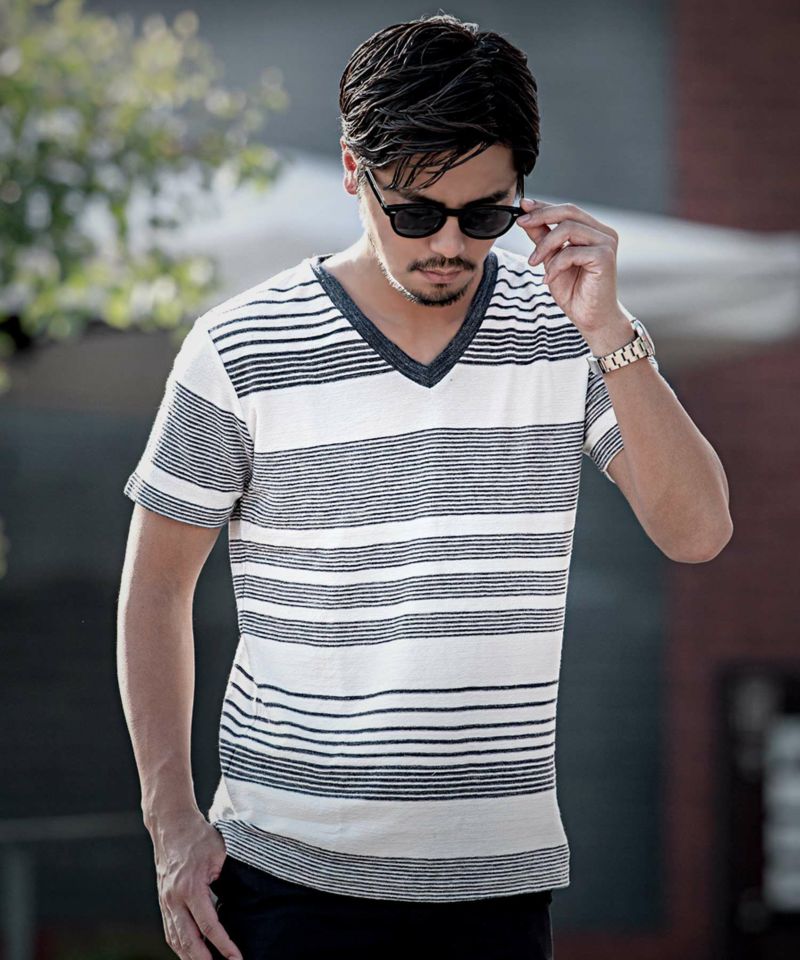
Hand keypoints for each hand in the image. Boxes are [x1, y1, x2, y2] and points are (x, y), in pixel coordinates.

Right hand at [148, 810, 242, 959]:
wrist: (171, 825)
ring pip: (176, 940)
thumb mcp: (220, 852)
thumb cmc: (198, 836)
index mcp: (191, 887)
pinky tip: (190, 954)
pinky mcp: (163, 901)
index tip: (236, 959)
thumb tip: (244, 895)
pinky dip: (180, 947)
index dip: (223, 946)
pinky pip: (170, 931)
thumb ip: (229, 875)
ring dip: (190, 958)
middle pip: (188, 941)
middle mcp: (174, 899)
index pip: (208, 926)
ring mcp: (166, 901)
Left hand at [515, 197, 623, 335]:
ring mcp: (606, 243)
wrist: (591, 319)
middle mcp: (603, 233)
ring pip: (568, 228)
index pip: (567, 210)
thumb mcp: (551, 261)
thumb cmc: (574, 292)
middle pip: (569, 211)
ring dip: (545, 245)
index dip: (544, 206)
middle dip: (541, 215)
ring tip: (533, 263)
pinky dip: (555, 265)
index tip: (522, 206)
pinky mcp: (605, 257)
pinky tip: (548, 279)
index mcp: (593, 231)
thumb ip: (542, 238)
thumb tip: (526, 216)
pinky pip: (571, 252)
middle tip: (520, 224)